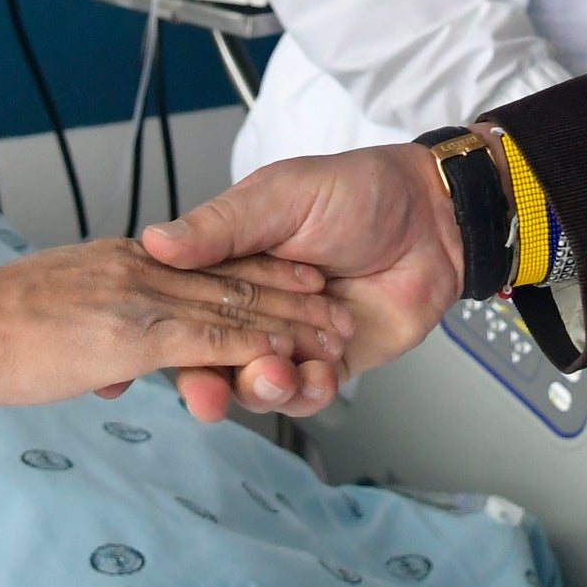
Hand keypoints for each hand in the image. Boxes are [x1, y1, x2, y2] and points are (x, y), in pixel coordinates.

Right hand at [0, 239, 351, 408]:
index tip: (292, 282)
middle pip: (234, 281)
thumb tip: (123, 339)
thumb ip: (104, 313)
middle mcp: (144, 273)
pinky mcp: (144, 334)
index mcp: (128, 261)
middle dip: (290, 296)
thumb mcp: (64, 299)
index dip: (250, 275)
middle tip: (335, 305)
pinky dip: (255, 347)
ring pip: (235, 310)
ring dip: (285, 327)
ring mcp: (145, 300)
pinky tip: (286, 357)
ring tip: (324, 340)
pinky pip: (213, 340)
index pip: (201, 267)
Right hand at [141, 143, 461, 419]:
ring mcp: (292, 338)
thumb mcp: (282, 196)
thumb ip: (221, 227)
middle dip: (206, 384)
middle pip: (212, 358)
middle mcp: (253, 307)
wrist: (436, 218)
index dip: (164, 336)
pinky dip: (307, 394)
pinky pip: (307, 395)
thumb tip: (156, 241)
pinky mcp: (330, 363)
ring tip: (278, 373)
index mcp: (227, 264)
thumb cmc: (360, 191)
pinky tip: (318, 376)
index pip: (182, 308)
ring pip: (256, 384)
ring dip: (261, 388)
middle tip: (209, 395)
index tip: (149, 357)